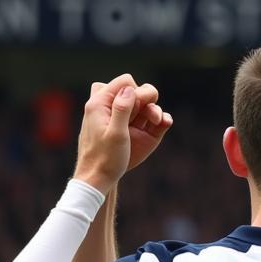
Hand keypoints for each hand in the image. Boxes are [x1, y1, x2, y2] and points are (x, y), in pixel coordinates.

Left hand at [73, 74, 172, 193]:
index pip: (125, 82)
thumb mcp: (115, 134)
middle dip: (146, 101)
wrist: (99, 179)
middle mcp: (111, 108)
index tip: (138, 109)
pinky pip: (146, 119)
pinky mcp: (130, 131)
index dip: (137, 92)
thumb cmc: (104, 159)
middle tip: (149, 117)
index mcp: (100, 103)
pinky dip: (157, 119)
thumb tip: (130, 88)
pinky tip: (162, 124)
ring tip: (156, 122)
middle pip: (135, 91)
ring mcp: (121, 120)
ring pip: (142, 105)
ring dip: (152, 111)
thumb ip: (122, 109)